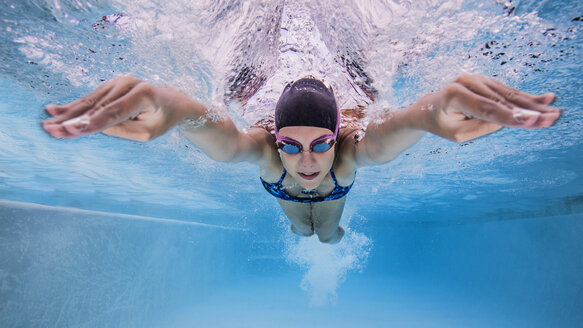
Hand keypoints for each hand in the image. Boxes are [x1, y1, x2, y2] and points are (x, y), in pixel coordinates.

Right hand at [42, 75, 182, 140]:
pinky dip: (73, 107)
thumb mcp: (148, 132)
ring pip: (90, 102)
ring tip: (48, 125)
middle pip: (97, 106)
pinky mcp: (111, 85)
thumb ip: (123, 130)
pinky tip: (53, 111)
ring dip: (67, 115)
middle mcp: (128, 83)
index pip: (113, 112)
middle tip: (51, 131)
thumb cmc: (162, 119)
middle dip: (73, 120)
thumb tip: (95, 126)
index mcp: (143, 94)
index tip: (70, 130)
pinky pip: (90, 99)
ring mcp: (118, 81)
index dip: (91, 123)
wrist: (172, 102)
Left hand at [424, 74, 559, 141]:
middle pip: (501, 100)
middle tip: (550, 119)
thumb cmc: (440, 123)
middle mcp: (466, 81)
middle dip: (527, 111)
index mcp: (454, 94)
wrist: (428, 108)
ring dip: (532, 105)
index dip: (510, 116)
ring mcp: (477, 79)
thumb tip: (508, 119)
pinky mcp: (486, 82)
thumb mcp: (456, 133)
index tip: (531, 121)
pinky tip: (546, 100)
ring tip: (553, 113)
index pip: (486, 108)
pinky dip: (526, 97)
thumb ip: (481, 127)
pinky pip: (507, 91)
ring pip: (508, 94)